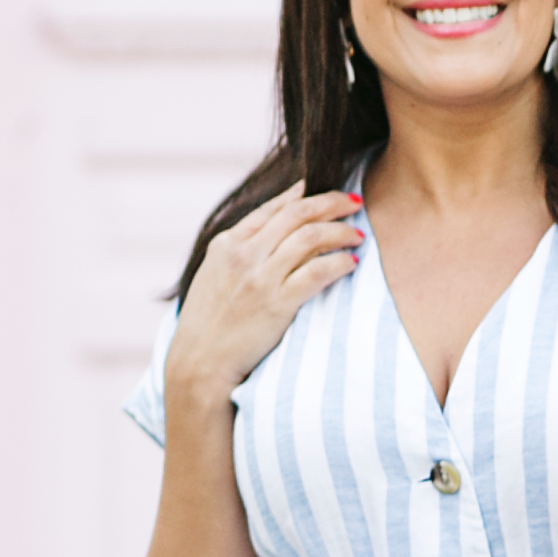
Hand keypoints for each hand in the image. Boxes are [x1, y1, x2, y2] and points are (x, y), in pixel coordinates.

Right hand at [172, 187, 362, 398]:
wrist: (199, 363)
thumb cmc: (209, 323)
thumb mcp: (214, 275)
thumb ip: (240, 250)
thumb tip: (275, 230)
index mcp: (227, 243)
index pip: (274, 207)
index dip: (307, 195)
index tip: (330, 193)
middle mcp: (243, 254)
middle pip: (297, 214)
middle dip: (331, 203)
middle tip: (355, 203)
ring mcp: (260, 278)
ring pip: (310, 237)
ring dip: (340, 232)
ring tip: (358, 236)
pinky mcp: (276, 303)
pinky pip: (317, 271)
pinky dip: (339, 263)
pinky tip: (351, 263)